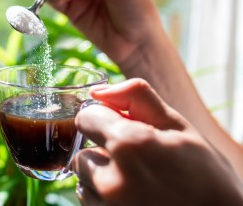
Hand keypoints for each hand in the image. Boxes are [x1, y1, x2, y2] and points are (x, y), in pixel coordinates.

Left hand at [74, 79, 242, 205]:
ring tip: (135, 181)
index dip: (103, 119)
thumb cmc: (206, 175)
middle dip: (101, 150)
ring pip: (82, 179)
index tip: (121, 128)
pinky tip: (131, 196)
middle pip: (81, 152)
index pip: (86, 119)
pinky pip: (88, 200)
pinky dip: (102, 196)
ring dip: (100, 175)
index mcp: (129, 145)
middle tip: (135, 159)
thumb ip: (135, 97)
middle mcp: (113, 179)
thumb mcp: (177, 125)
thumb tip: (97, 92)